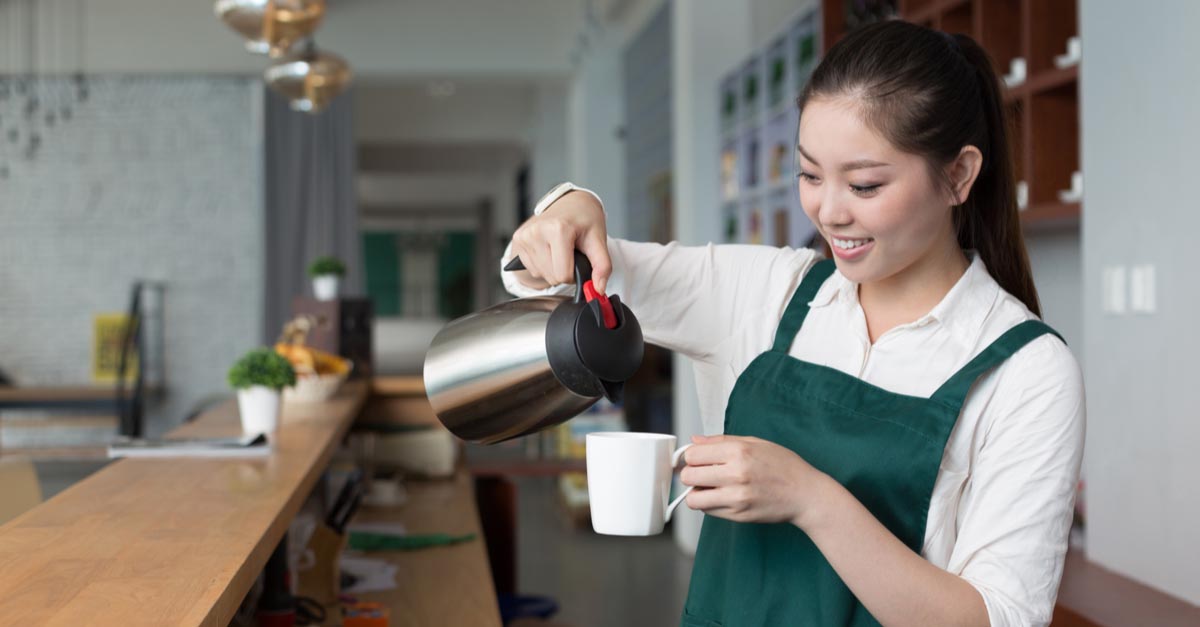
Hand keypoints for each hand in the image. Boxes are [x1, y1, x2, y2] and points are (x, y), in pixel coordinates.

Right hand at [509, 191, 611, 291]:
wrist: (570, 203)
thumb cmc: (584, 219)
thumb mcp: (598, 240)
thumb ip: (602, 266)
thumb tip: (598, 289)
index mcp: (557, 229)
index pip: (563, 274)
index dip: (575, 273)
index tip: (578, 258)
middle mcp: (537, 231)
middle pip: (552, 276)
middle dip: (564, 271)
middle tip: (570, 253)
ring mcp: (524, 235)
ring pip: (541, 274)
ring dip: (552, 268)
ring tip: (559, 249)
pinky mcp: (518, 239)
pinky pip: (531, 268)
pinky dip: (542, 264)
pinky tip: (549, 249)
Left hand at [680, 434, 831, 528]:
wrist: (806, 494)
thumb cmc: (784, 466)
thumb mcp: (756, 443)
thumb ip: (721, 441)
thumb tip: (695, 441)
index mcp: (739, 451)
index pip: (693, 455)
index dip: (690, 457)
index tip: (696, 459)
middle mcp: (735, 474)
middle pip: (688, 476)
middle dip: (691, 474)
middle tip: (702, 473)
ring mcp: (736, 497)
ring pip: (693, 499)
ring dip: (697, 493)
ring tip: (710, 487)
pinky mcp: (738, 515)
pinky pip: (708, 511)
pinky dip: (709, 504)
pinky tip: (723, 496)